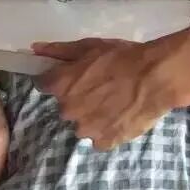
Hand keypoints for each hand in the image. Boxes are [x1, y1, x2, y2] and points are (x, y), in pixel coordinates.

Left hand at [33, 37, 169, 149]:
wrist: (154, 77)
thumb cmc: (121, 57)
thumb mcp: (89, 46)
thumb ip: (59, 50)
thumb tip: (35, 49)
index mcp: (61, 86)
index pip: (44, 84)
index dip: (59, 79)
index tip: (73, 76)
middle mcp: (68, 111)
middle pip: (65, 106)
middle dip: (78, 98)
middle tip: (99, 87)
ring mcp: (87, 129)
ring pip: (82, 124)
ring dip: (92, 116)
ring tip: (113, 102)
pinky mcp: (105, 142)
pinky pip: (99, 138)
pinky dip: (107, 130)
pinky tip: (120, 116)